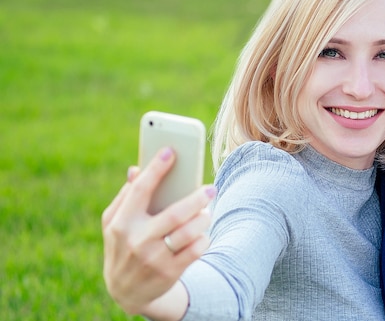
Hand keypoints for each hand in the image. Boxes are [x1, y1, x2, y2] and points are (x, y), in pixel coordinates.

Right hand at [102, 147, 215, 315]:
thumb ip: (126, 196)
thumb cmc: (122, 246)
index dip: (156, 169)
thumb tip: (136, 169)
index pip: (140, 190)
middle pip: (174, 214)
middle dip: (196, 198)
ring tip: (207, 210)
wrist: (125, 291)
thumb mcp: (115, 223)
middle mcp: (136, 240)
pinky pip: (195, 250)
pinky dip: (203, 238)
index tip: (171, 151)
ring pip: (189, 232)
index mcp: (121, 222)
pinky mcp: (169, 272)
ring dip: (203, 218)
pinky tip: (202, 233)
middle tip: (211, 188)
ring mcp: (153, 258)